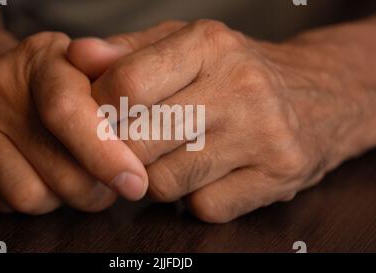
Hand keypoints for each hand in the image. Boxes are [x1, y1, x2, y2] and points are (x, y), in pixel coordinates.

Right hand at [0, 32, 147, 213]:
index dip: (105, 154)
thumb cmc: (51, 85)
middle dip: (94, 186)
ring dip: (63, 195)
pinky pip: (7, 203)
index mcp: (42, 60)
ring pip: (34, 196)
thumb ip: (118, 83)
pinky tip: (35, 172)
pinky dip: (35, 198)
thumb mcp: (87, 71)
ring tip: (65, 170)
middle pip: (60, 167)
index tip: (134, 181)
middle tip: (105, 178)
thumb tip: (147, 102)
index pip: (68, 110)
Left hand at [68, 20, 373, 222]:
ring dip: (154, 178)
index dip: (97, 111)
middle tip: (127, 146)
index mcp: (210, 45)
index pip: (127, 84)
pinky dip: (193, 199)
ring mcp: (263, 136)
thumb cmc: (238, 71)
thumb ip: (128, 51)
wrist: (320, 97)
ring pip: (164, 182)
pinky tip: (207, 175)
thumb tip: (77, 57)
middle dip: (119, 152)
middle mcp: (240, 88)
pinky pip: (203, 208)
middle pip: (139, 140)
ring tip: (171, 158)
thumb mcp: (186, 45)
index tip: (97, 121)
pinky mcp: (277, 178)